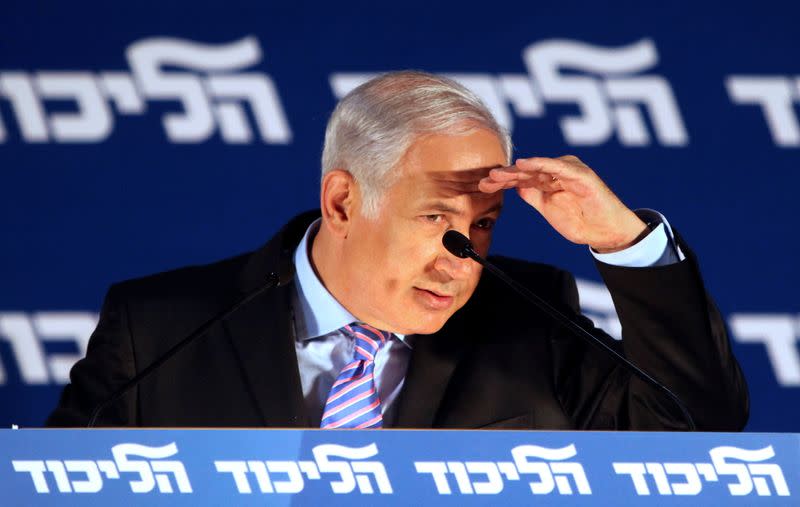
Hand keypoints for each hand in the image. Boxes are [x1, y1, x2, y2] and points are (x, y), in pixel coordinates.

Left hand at [478, 155, 646, 252]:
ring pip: (537, 168)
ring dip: (516, 170)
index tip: (482, 186)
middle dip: (504, 176)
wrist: (606, 231)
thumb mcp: (548, 208)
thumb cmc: (581, 220)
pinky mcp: (580, 174)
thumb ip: (532, 196)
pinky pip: (557, 167)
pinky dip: (540, 164)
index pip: (520, 178)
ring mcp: (568, 171)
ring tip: (498, 174)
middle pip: (525, 171)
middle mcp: (557, 171)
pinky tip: (524, 164)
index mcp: (548, 179)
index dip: (501, 181)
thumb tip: (513, 186)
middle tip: (485, 179)